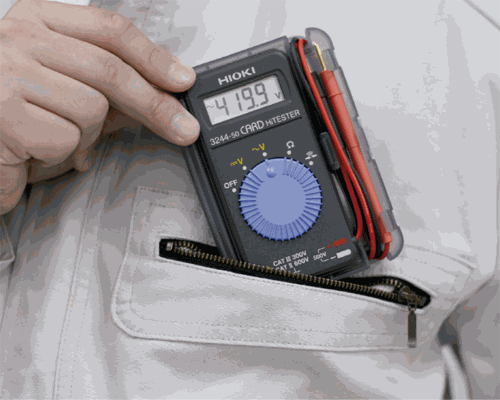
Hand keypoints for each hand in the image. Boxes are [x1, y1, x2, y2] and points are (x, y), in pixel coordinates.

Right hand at [0, 0, 198, 214]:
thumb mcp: (69, 96)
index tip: (182, 81)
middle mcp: (20, 38)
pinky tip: (38, 150)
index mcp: (38, 21)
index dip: (154, 57)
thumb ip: (110, 92)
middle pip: (111, 69)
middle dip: (154, 105)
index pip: (111, 29)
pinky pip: (68, 137)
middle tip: (183, 129)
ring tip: (58, 136)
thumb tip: (161, 95)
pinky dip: (64, 153)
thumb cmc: (18, 121)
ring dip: (87, 135)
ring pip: (92, 107)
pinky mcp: (4, 111)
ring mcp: (8, 71)